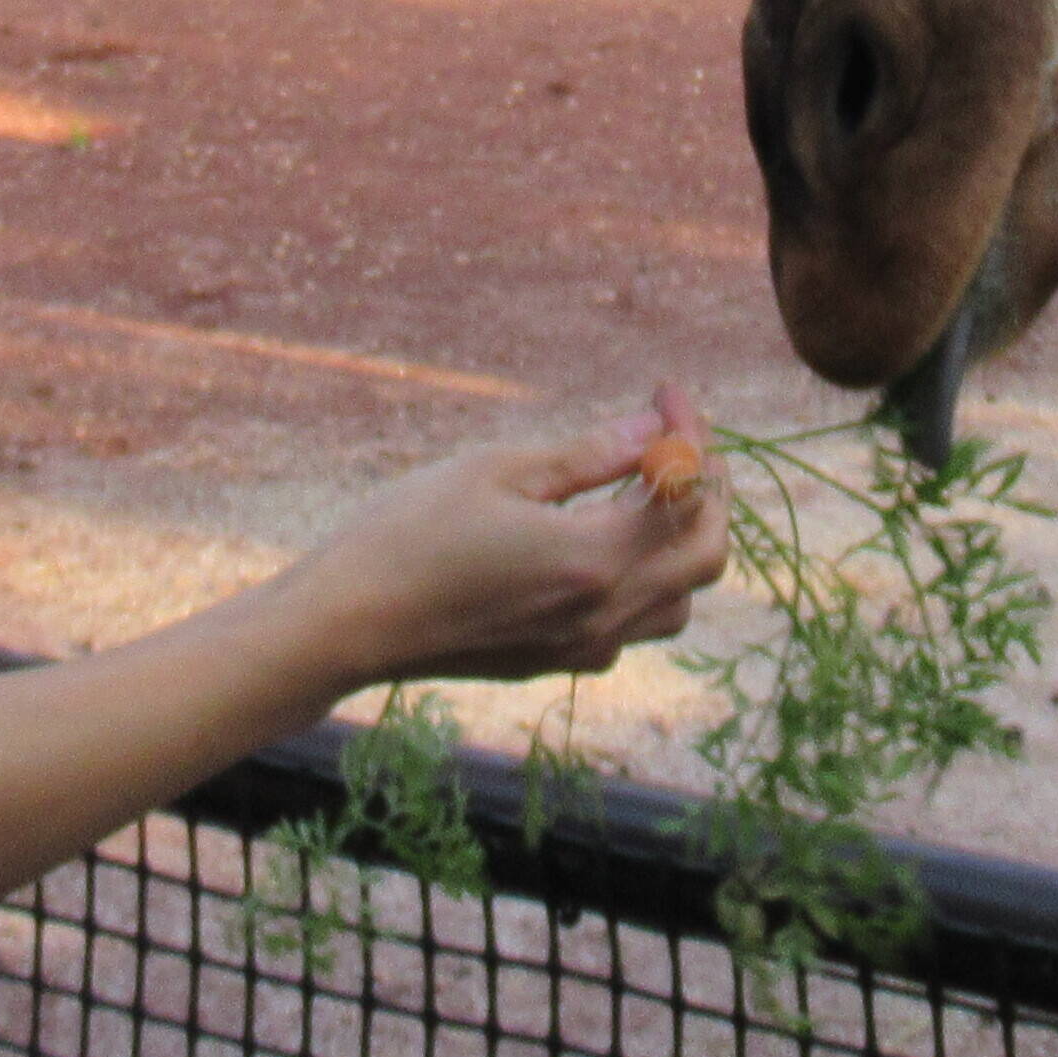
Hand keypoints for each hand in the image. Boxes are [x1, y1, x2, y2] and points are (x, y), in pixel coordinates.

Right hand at [273, 396, 734, 693]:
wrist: (347, 625)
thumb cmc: (410, 532)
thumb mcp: (498, 472)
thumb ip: (589, 456)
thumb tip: (657, 431)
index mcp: (593, 561)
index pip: (687, 495)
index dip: (691, 435)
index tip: (665, 391)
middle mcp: (603, 616)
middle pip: (706, 557)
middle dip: (710, 490)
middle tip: (682, 436)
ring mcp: (582, 649)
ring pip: (678, 599)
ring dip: (682, 541)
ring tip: (649, 485)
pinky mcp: (556, 665)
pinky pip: (633, 625)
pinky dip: (646, 579)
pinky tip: (605, 539)